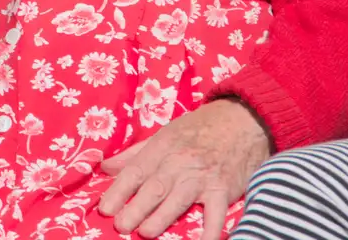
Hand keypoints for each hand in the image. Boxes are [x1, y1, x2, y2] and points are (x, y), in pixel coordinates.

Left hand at [98, 99, 270, 239]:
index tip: (104, 208)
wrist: (243, 119)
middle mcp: (180, 162)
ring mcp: (203, 177)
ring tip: (145, 232)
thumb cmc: (199, 127)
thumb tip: (106, 167)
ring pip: (178, 199)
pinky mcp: (224, 189)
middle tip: (120, 225)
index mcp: (162, 147)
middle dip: (135, 207)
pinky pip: (216, 214)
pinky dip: (209, 230)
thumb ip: (135, 153)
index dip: (119, 190)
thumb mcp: (165, 133)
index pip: (136, 170)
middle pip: (154, 187)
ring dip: (161, 217)